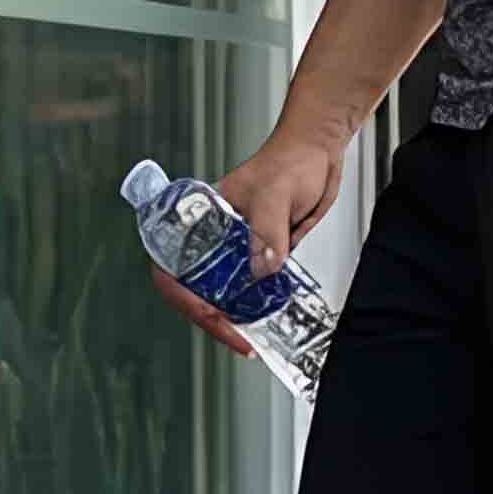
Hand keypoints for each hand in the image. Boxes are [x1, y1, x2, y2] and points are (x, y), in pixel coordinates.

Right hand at [146, 131, 346, 358]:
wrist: (319, 153)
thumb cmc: (289, 159)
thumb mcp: (276, 193)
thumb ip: (268, 230)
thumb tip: (263, 269)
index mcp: (202, 218)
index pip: (173, 262)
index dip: (183, 292)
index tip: (208, 310)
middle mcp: (216, 238)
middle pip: (196, 287)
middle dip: (212, 317)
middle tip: (238, 338)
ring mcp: (240, 248)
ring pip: (225, 293)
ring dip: (235, 318)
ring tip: (253, 340)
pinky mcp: (265, 255)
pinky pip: (255, 289)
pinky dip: (259, 309)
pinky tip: (269, 322)